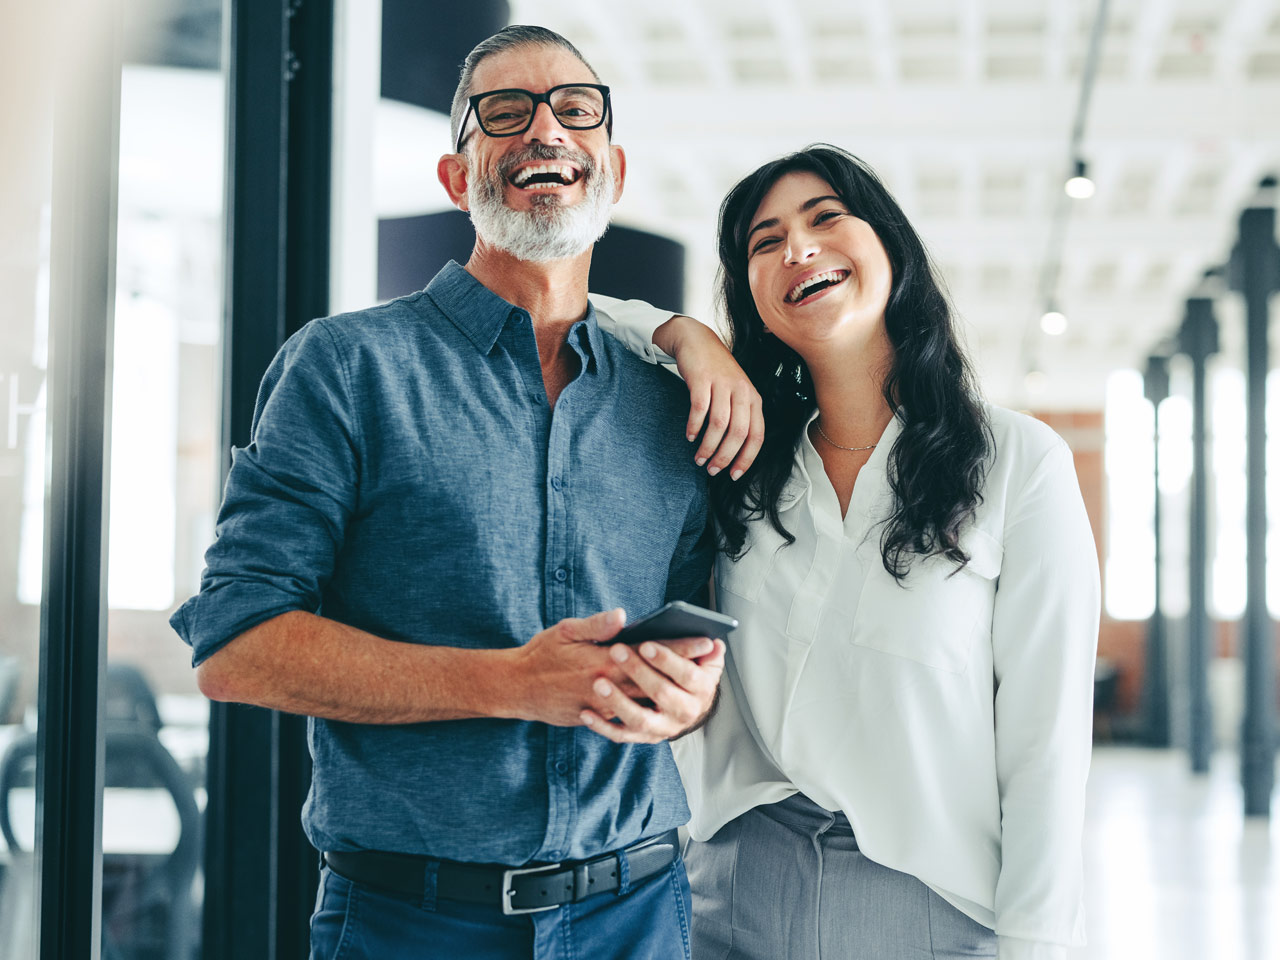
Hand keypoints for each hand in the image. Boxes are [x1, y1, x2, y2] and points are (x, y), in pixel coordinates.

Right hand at [506, 611, 714, 726]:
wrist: (518, 688)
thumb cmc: (542, 654)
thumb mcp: (566, 631)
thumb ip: (597, 625)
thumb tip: (623, 616)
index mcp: (603, 661)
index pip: (650, 652)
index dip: (680, 646)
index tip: (705, 640)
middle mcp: (607, 686)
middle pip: (655, 677)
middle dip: (684, 668)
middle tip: (712, 659)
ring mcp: (603, 705)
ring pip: (646, 699)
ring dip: (671, 687)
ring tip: (694, 678)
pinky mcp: (597, 717)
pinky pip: (629, 714)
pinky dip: (648, 705)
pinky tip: (663, 700)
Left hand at [578, 638, 725, 743]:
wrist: (683, 705)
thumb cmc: (686, 671)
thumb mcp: (702, 660)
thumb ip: (703, 650)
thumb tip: (712, 642)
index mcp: (702, 689)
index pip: (687, 674)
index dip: (668, 659)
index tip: (646, 645)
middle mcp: (686, 712)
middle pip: (663, 693)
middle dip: (639, 671)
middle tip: (616, 651)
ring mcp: (664, 727)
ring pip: (641, 719)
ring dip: (619, 702)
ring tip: (600, 684)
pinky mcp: (644, 737)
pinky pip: (622, 735)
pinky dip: (603, 727)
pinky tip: (586, 714)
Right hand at [653, 316, 762, 480]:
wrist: (696, 340)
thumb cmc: (716, 372)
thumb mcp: (735, 393)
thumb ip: (739, 417)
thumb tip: (734, 453)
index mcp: (754, 399)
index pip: (757, 435)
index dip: (746, 459)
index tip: (734, 475)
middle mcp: (742, 391)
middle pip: (738, 433)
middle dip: (725, 457)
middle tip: (712, 470)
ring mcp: (722, 384)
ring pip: (719, 425)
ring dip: (708, 446)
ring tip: (699, 459)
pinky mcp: (702, 378)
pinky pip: (700, 409)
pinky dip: (694, 427)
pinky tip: (689, 436)